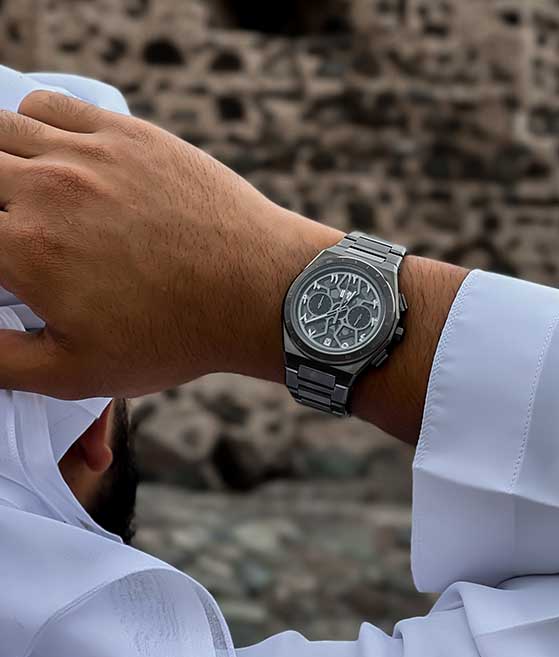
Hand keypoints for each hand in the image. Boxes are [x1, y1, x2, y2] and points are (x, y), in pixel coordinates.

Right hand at [0, 90, 340, 398]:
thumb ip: (1, 360)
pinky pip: (50, 106)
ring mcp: (86, 154)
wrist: (257, 291)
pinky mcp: (125, 134)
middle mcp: (44, 190)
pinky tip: (49, 155)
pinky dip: (32, 123)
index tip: (4, 264)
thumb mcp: (79, 372)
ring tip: (17, 195)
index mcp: (22, 251)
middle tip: (11, 233)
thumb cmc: (175, 336)